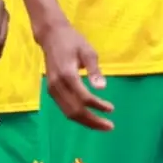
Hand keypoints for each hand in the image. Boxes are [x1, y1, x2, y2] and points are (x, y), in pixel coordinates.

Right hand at [37, 17, 113, 131]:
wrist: (51, 35)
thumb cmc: (72, 41)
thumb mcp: (88, 52)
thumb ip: (95, 71)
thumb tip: (102, 87)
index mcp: (67, 74)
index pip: (83, 97)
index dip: (98, 105)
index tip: (111, 109)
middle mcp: (57, 84)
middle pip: (74, 110)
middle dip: (92, 120)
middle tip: (109, 126)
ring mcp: (52, 88)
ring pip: (67, 112)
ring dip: (85, 121)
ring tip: (101, 126)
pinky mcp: (51, 89)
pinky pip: (63, 107)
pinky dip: (76, 115)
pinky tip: (88, 117)